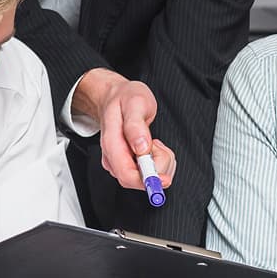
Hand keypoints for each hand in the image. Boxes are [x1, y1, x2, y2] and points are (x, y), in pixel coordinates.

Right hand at [72, 69, 176, 189]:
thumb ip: (136, 125)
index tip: (164, 178)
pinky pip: (148, 173)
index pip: (126, 174)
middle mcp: (113, 157)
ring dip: (160, 163)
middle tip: (158, 144)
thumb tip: (141, 148)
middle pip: (138, 180)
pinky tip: (153, 147)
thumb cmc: (125, 98)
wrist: (116, 96)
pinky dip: (159, 163)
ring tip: (154, 142)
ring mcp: (120, 161)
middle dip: (157, 168)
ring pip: (145, 178)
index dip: (147, 181)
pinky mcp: (129, 163)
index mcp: (112, 143)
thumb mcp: (135, 103)